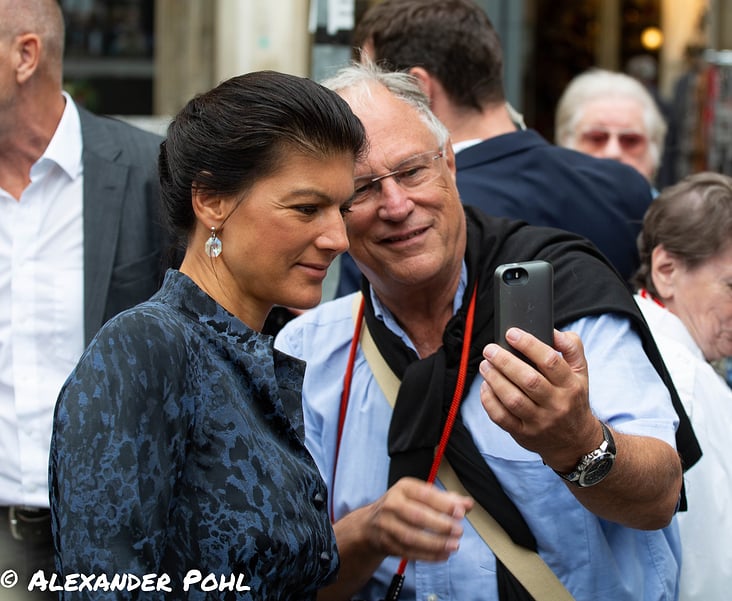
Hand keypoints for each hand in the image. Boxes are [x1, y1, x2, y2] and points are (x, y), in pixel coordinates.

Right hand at [357, 477, 472, 561]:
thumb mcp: (420, 496)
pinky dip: (428, 556)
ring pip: (412, 537)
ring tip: (453, 545)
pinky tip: (443, 555)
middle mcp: (392, 504)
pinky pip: (409, 552)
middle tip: (458, 530)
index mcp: (403, 488)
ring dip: (435, 543)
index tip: (460, 512)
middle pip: (417, 516)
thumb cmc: (402, 506)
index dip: (443, 504)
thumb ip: (445, 499)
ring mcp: (387, 525)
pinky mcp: (387, 543)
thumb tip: (467, 504)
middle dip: (441, 525)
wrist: (370, 524)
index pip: (425, 494)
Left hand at [479, 328, 599, 470]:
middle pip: (528, 380)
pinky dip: (489, 400)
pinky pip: (502, 417)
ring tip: (485, 365)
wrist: (575, 441)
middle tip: (490, 350)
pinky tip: (486, 386)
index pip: (550, 361)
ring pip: (513, 399)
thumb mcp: (581, 372)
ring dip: (495, 379)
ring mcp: (540, 421)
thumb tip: (552, 331)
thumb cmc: (573, 399)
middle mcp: (557, 404)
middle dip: (505, 361)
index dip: (528, 344)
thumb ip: (571, 347)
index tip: (511, 333)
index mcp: (571, 385)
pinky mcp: (524, 434)